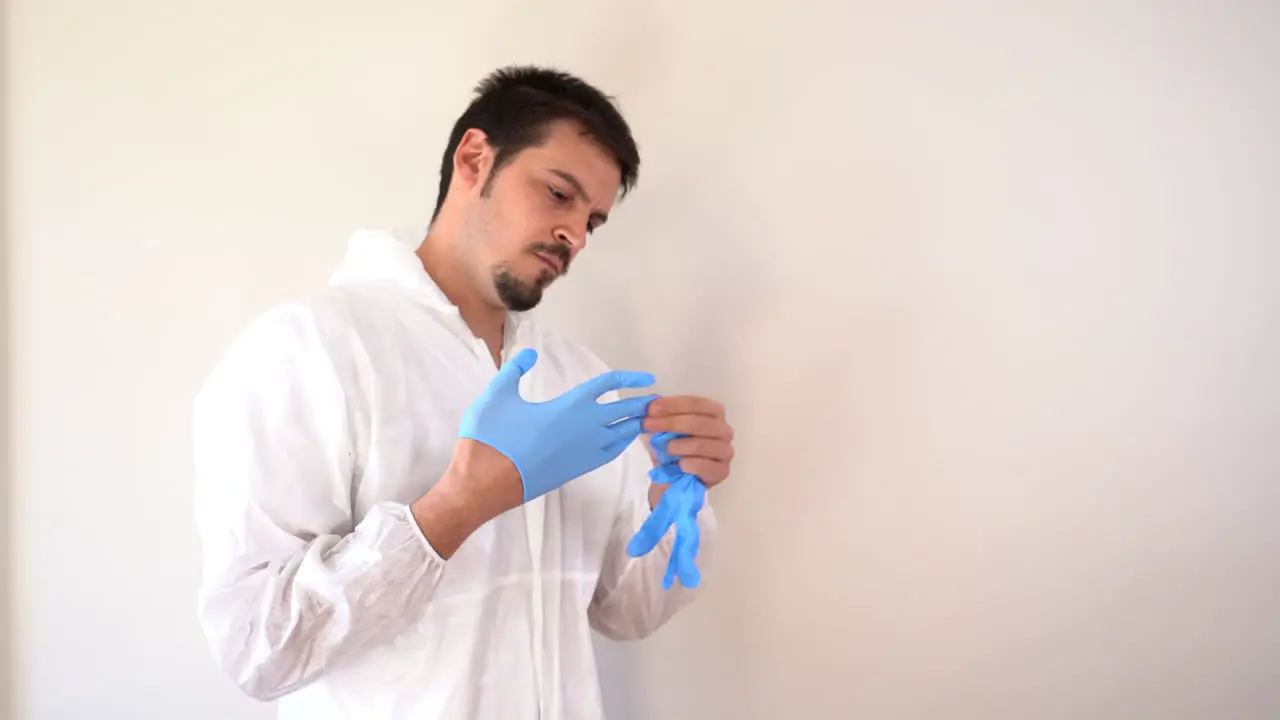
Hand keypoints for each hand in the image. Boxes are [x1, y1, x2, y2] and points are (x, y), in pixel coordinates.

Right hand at [457, 348, 657, 505]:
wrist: (485, 484)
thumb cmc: (492, 439)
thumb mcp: (497, 396)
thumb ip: (515, 371)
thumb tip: (530, 355)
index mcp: (569, 407)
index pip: (608, 387)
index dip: (629, 381)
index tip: (647, 379)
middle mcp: (585, 430)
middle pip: (624, 413)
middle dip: (643, 405)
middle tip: (658, 399)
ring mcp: (583, 453)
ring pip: (621, 437)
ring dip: (635, 426)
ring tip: (646, 419)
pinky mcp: (577, 470)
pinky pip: (610, 454)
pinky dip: (621, 444)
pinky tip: (622, 441)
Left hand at [641, 395, 734, 489]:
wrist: (672, 479)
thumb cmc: (672, 448)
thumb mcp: (662, 428)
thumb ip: (660, 412)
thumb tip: (652, 398)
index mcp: (714, 413)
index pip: (695, 403)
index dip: (672, 405)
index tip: (651, 409)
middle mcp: (724, 429)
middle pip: (698, 422)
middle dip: (670, 423)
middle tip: (648, 425)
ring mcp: (725, 451)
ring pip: (699, 445)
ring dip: (676, 446)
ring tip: (665, 450)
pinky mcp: (722, 471)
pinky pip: (704, 466)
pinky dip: (687, 464)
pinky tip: (679, 465)